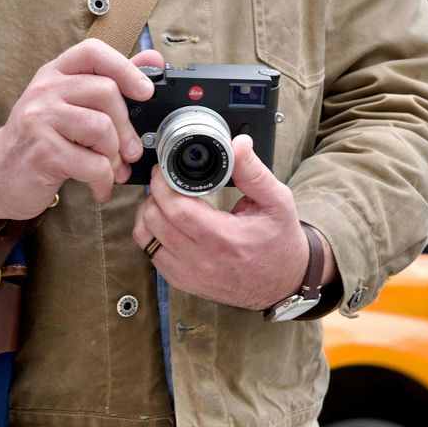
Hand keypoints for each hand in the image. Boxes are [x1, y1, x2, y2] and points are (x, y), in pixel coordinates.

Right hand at [0, 39, 163, 220]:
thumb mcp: (70, 105)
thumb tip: (153, 60)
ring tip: (110, 170)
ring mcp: (40, 119)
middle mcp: (45, 90)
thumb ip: (110, 83)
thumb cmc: (40, 141)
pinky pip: (92, 164)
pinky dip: (104, 181)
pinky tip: (98, 187)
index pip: (93, 52)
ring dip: (114, 156)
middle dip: (126, 127)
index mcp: (55, 73)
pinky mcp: (43, 152)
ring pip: (102, 128)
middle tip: (129, 151)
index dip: (125, 68)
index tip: (144, 92)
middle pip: (105, 92)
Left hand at [132, 135, 322, 310]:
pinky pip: (150, 254)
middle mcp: (202, 260)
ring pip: (145, 237)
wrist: (282, 281)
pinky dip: (151, 234)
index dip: (163, 184)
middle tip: (166, 181)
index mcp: (225, 238)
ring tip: (166, 201)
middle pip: (155, 220)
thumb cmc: (279, 241)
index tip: (165, 170)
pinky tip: (167, 223)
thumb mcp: (277, 201)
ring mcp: (189, 274)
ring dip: (148, 213)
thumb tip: (238, 144)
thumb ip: (253, 172)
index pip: (177, 209)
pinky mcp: (182, 281)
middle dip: (154, 194)